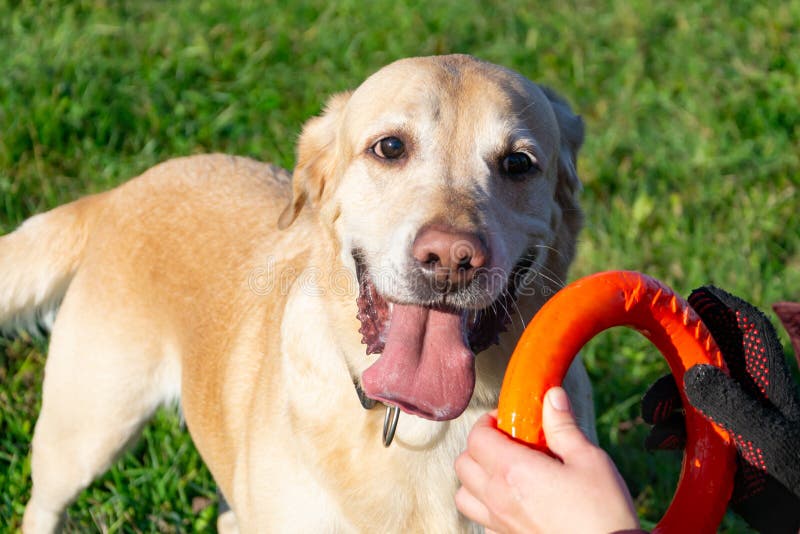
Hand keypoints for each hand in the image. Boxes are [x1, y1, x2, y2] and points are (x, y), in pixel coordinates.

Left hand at [455, 387, 640, 533]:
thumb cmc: (603, 510)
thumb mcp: (588, 460)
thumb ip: (563, 426)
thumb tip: (552, 396)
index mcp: (514, 471)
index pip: (477, 437)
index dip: (487, 423)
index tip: (506, 420)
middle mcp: (498, 497)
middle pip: (463, 463)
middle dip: (479, 446)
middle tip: (506, 442)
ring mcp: (499, 522)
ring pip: (464, 494)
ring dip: (476, 478)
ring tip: (504, 471)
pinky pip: (480, 519)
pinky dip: (486, 505)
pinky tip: (512, 499)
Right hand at [642, 286, 799, 532]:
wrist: (795, 517)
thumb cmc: (791, 478)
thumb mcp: (763, 438)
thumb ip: (729, 404)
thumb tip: (693, 370)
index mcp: (767, 381)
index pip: (748, 328)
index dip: (724, 306)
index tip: (696, 294)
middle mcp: (750, 392)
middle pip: (708, 358)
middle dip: (677, 363)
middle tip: (654, 372)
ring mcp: (736, 416)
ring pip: (693, 392)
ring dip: (666, 399)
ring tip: (650, 417)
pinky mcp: (724, 442)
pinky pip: (689, 425)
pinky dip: (670, 430)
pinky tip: (658, 443)